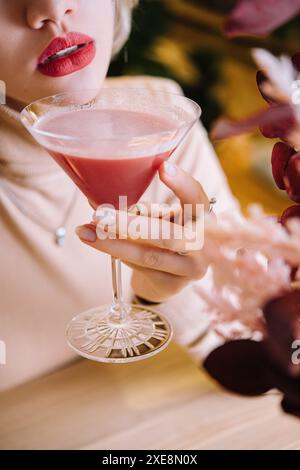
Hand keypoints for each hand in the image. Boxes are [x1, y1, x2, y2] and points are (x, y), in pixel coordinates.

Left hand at [75, 161, 214, 302]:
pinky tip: (103, 244)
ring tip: (86, 232)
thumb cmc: (167, 234)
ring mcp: (190, 268)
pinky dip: (119, 254)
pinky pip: (141, 268)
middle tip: (99, 215)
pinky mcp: (173, 285)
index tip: (162, 167)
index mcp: (204, 218)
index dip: (182, 184)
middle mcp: (204, 245)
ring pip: (148, 256)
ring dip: (113, 243)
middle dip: (128, 224)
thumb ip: (143, 208)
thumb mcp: (164, 217)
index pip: (197, 199)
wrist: (175, 275)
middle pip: (167, 234)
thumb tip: (96, 195)